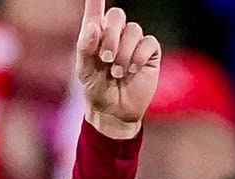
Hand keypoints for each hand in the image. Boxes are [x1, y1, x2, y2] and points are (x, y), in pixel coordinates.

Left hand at [75, 0, 160, 139]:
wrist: (114, 111)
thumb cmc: (96, 90)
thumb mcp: (84, 72)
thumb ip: (85, 48)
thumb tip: (93, 27)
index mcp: (95, 36)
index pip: (95, 12)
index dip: (95, 1)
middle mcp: (115, 35)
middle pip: (116, 16)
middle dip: (110, 35)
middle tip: (105, 57)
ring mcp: (133, 42)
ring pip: (133, 30)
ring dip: (123, 52)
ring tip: (117, 72)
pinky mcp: (149, 52)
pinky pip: (147, 42)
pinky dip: (138, 57)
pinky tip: (132, 70)